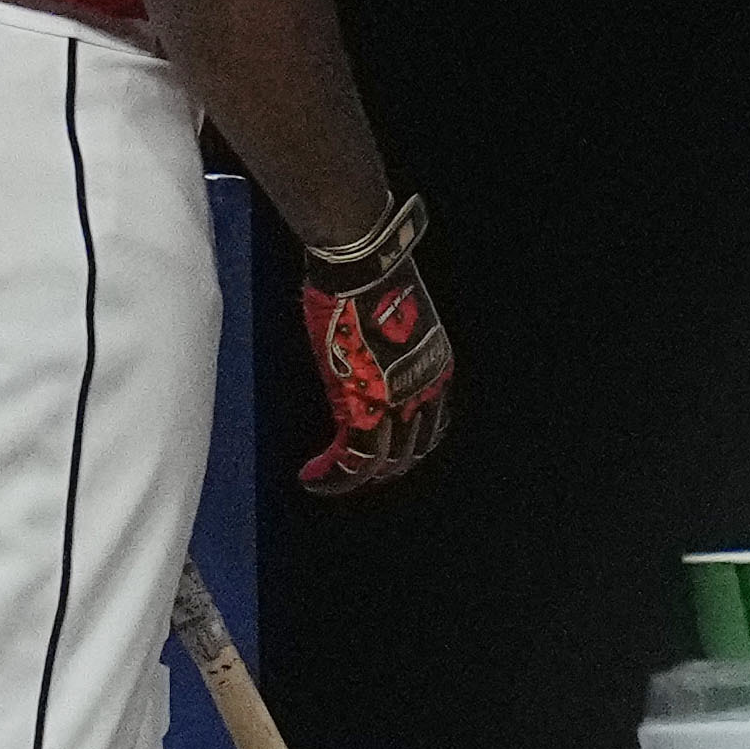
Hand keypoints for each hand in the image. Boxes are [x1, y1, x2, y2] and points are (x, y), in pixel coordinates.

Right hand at [295, 226, 454, 492]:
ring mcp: (398, 403)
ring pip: (381, 460)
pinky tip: (312, 478)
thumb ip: (389, 353)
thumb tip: (370, 357)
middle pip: (410, 449)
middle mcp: (426, 391)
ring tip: (328, 479)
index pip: (430, 424)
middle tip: (354, 475)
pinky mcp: (364, 408)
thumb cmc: (372, 284)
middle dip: (383, 467)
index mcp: (437, 369)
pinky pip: (352, 459)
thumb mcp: (395, 327)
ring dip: (353, 477)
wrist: (366, 269)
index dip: (407, 444)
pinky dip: (332, 476)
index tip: (384, 454)